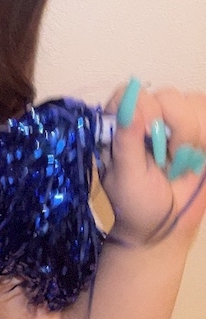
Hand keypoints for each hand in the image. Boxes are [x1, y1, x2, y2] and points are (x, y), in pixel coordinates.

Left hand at [102, 79, 205, 246]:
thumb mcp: (126, 176)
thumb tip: (131, 108)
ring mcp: (175, 123)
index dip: (142, 106)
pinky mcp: (200, 130)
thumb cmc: (136, 202)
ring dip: (192, 134)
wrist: (166, 224)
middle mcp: (147, 118)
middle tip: (168, 157)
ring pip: (194, 103)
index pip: (128, 94)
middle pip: (167, 96)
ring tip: (181, 162)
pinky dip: (205, 136)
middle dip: (174, 126)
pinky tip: (197, 156)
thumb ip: (127, 142)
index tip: (147, 131)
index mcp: (121, 126)